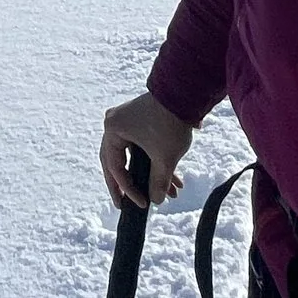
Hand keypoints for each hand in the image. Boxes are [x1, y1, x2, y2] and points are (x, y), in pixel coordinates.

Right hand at [100, 91, 194, 210]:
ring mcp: (127, 121)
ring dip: (149, 175)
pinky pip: (142, 148)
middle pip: (116, 162)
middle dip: (127, 185)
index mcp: (113, 130)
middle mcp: (114, 124)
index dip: (128, 189)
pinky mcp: (140, 121)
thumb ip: (158, 182)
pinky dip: (154, 163)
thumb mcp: (164, 158)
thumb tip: (156, 201)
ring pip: (133, 156)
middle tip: (126, 204)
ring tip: (165, 194)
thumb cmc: (169, 123)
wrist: (184, 94)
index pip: (116, 167)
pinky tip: (173, 179)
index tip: (142, 204)